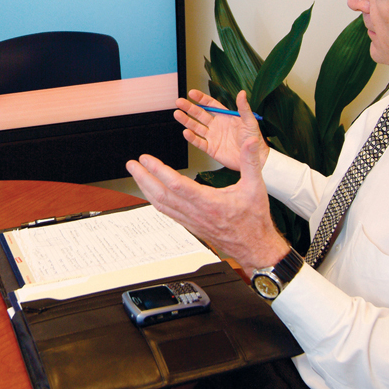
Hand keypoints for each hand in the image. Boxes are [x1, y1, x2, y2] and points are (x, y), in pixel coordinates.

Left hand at [126, 127, 289, 271]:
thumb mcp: (256, 187)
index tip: (146, 159)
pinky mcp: (191, 225)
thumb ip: (251, 161)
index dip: (159, 171)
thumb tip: (250, 141)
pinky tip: (150, 192)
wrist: (254, 248)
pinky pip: (168, 212)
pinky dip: (155, 200)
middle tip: (132, 164)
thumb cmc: (254, 220)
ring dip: (146, 189)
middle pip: (163, 195)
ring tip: (136, 174)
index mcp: (210, 203)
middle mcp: (197, 213)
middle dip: (144, 178)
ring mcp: (191, 221)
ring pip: (162, 205)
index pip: (178, 185)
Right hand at [175, 90, 269, 170]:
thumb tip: (242, 93)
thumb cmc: (254, 139)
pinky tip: (186, 132)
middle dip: (189, 108)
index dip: (201, 99)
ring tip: (177, 114)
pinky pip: (199, 142)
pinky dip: (192, 138)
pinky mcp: (211, 149)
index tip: (192, 93)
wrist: (254, 158)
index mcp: (225, 117)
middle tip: (179, 102)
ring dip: (186, 121)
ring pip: (196, 127)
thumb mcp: (250, 121)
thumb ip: (243, 107)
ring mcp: (213, 137)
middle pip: (199, 114)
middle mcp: (217, 125)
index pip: (210, 104)